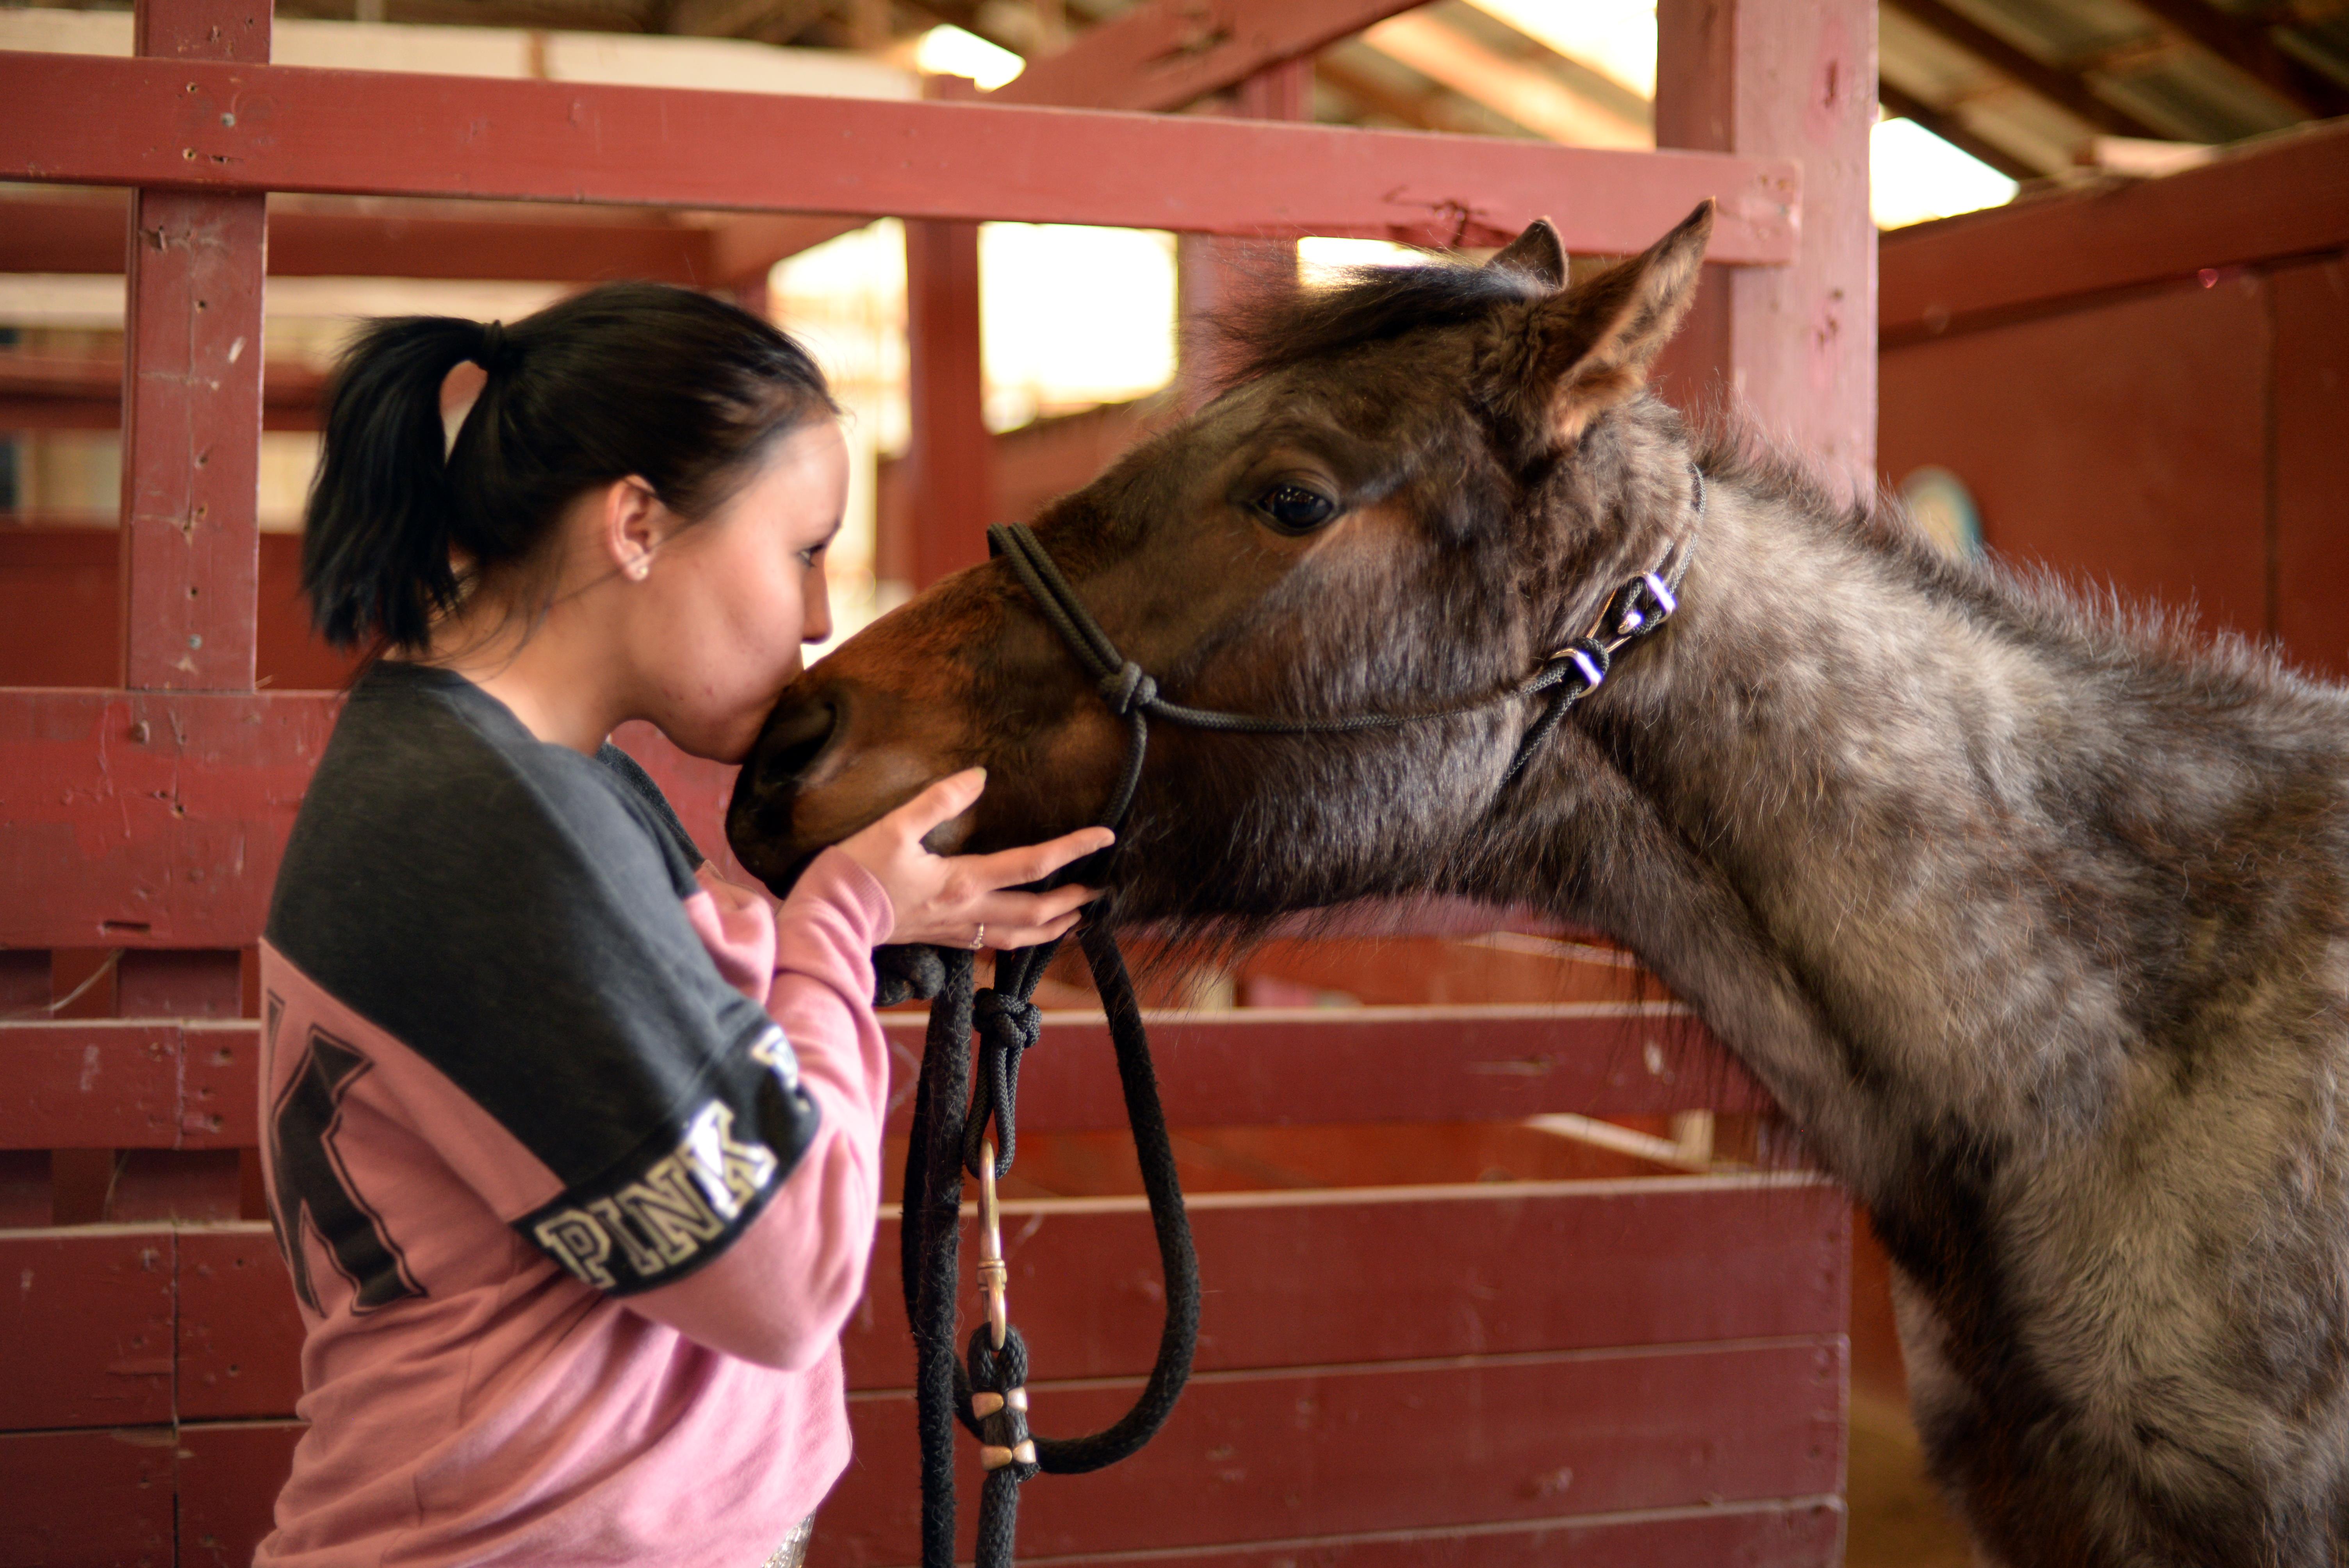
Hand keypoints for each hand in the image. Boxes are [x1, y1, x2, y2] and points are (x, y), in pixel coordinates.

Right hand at [835, 768, 1110, 949]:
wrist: (828, 920)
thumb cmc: (856, 872)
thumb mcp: (894, 827)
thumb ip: (939, 800)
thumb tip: (978, 776)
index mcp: (963, 881)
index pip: (1033, 865)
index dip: (1073, 849)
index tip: (1105, 837)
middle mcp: (968, 912)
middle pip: (1036, 913)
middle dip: (1073, 901)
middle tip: (1100, 889)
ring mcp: (957, 931)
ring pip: (1019, 937)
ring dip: (1053, 928)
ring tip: (1077, 917)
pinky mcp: (942, 941)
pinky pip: (993, 943)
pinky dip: (1020, 938)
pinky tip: (1024, 931)